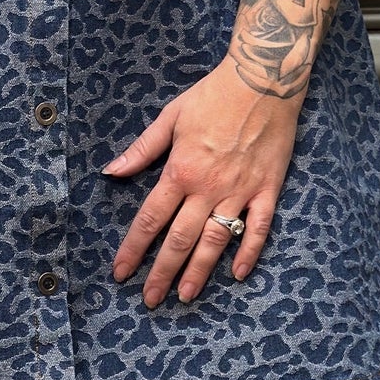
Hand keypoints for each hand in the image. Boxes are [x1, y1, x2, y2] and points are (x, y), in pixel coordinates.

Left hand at [105, 56, 301, 306]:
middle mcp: (208, 187)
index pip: (150, 219)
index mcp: (180, 171)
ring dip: (200, 271)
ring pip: (216, 240)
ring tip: (186, 296)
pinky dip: (249, 252)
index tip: (121, 272)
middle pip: (180, 239)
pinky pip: (258, 227)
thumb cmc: (213, 95)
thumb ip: (142, 149)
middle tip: (150, 299)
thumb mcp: (170, 117)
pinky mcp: (268, 189)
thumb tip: (111, 172)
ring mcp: (241, 191)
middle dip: (162, 272)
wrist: (264, 80)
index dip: (134, 248)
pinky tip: (238, 274)